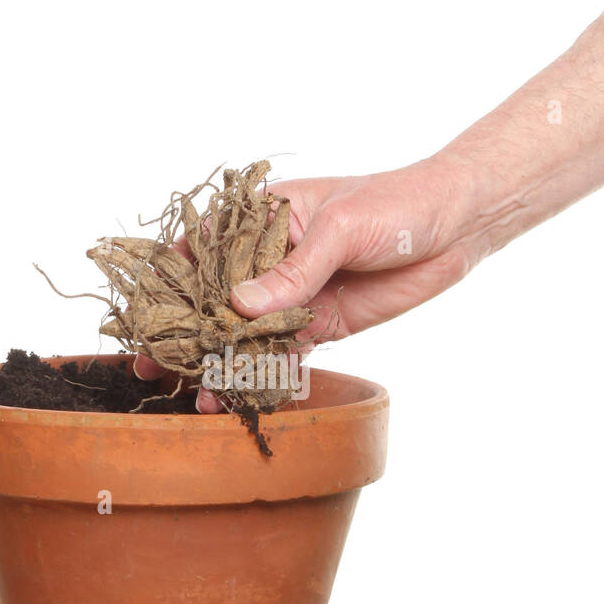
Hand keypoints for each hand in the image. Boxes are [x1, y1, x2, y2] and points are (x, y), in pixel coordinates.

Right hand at [134, 157, 480, 410]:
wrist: (455, 226)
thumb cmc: (395, 205)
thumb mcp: (340, 230)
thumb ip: (291, 271)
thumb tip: (238, 306)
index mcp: (262, 217)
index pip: (203, 248)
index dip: (172, 281)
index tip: (147, 315)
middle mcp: (268, 258)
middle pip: (214, 298)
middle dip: (186, 333)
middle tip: (154, 367)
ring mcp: (291, 294)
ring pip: (244, 333)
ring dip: (220, 364)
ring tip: (196, 396)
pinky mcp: (317, 324)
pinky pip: (281, 354)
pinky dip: (261, 377)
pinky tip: (238, 399)